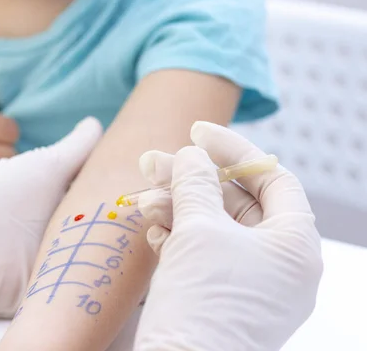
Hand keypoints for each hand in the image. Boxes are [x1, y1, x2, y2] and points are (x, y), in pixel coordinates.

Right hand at [134, 122, 322, 350]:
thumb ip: (194, 183)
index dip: (234, 151)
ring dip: (176, 207)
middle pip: (235, 202)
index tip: (196, 132)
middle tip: (152, 162)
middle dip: (190, 180)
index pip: (272, 179)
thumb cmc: (203, 305)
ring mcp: (249, 283)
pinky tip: (153, 230)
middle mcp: (278, 264)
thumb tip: (190, 156)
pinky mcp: (220, 297)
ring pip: (213, 227)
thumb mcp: (199, 230)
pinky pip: (202, 253)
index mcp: (294, 245)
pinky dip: (176, 236)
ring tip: (144, 199)